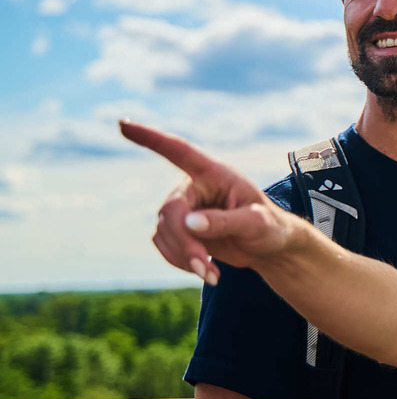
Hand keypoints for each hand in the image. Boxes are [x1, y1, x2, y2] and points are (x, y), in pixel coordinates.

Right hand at [120, 121, 294, 282]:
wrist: (269, 246)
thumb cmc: (270, 227)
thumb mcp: (257, 224)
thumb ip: (225, 221)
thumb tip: (189, 222)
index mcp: (215, 173)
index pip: (179, 151)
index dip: (150, 138)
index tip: (123, 123)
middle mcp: (194, 187)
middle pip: (171, 211)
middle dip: (184, 242)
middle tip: (205, 268)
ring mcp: (183, 208)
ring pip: (164, 231)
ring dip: (183, 256)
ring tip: (212, 275)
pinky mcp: (178, 229)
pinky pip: (164, 244)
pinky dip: (180, 261)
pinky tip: (205, 271)